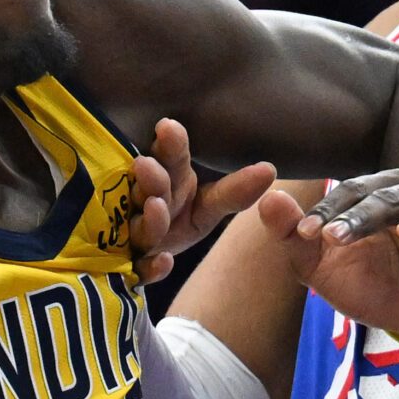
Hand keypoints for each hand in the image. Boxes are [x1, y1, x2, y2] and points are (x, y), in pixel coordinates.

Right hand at [127, 118, 277, 284]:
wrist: (145, 263)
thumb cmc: (176, 225)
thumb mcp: (205, 208)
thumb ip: (234, 192)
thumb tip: (270, 169)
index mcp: (168, 184)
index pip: (170, 161)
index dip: (171, 147)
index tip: (168, 127)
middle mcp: (148, 208)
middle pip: (152, 193)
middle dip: (152, 181)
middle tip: (147, 166)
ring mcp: (134, 239)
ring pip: (142, 229)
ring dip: (150, 220)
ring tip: (155, 206)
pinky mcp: (128, 270)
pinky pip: (138, 271)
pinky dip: (150, 269)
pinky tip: (165, 262)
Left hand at [251, 170, 398, 349]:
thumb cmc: (376, 281)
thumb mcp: (328, 266)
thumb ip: (295, 237)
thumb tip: (265, 199)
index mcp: (384, 194)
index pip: (353, 191)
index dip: (329, 209)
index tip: (304, 233)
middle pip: (394, 198)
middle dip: (365, 215)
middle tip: (336, 236)